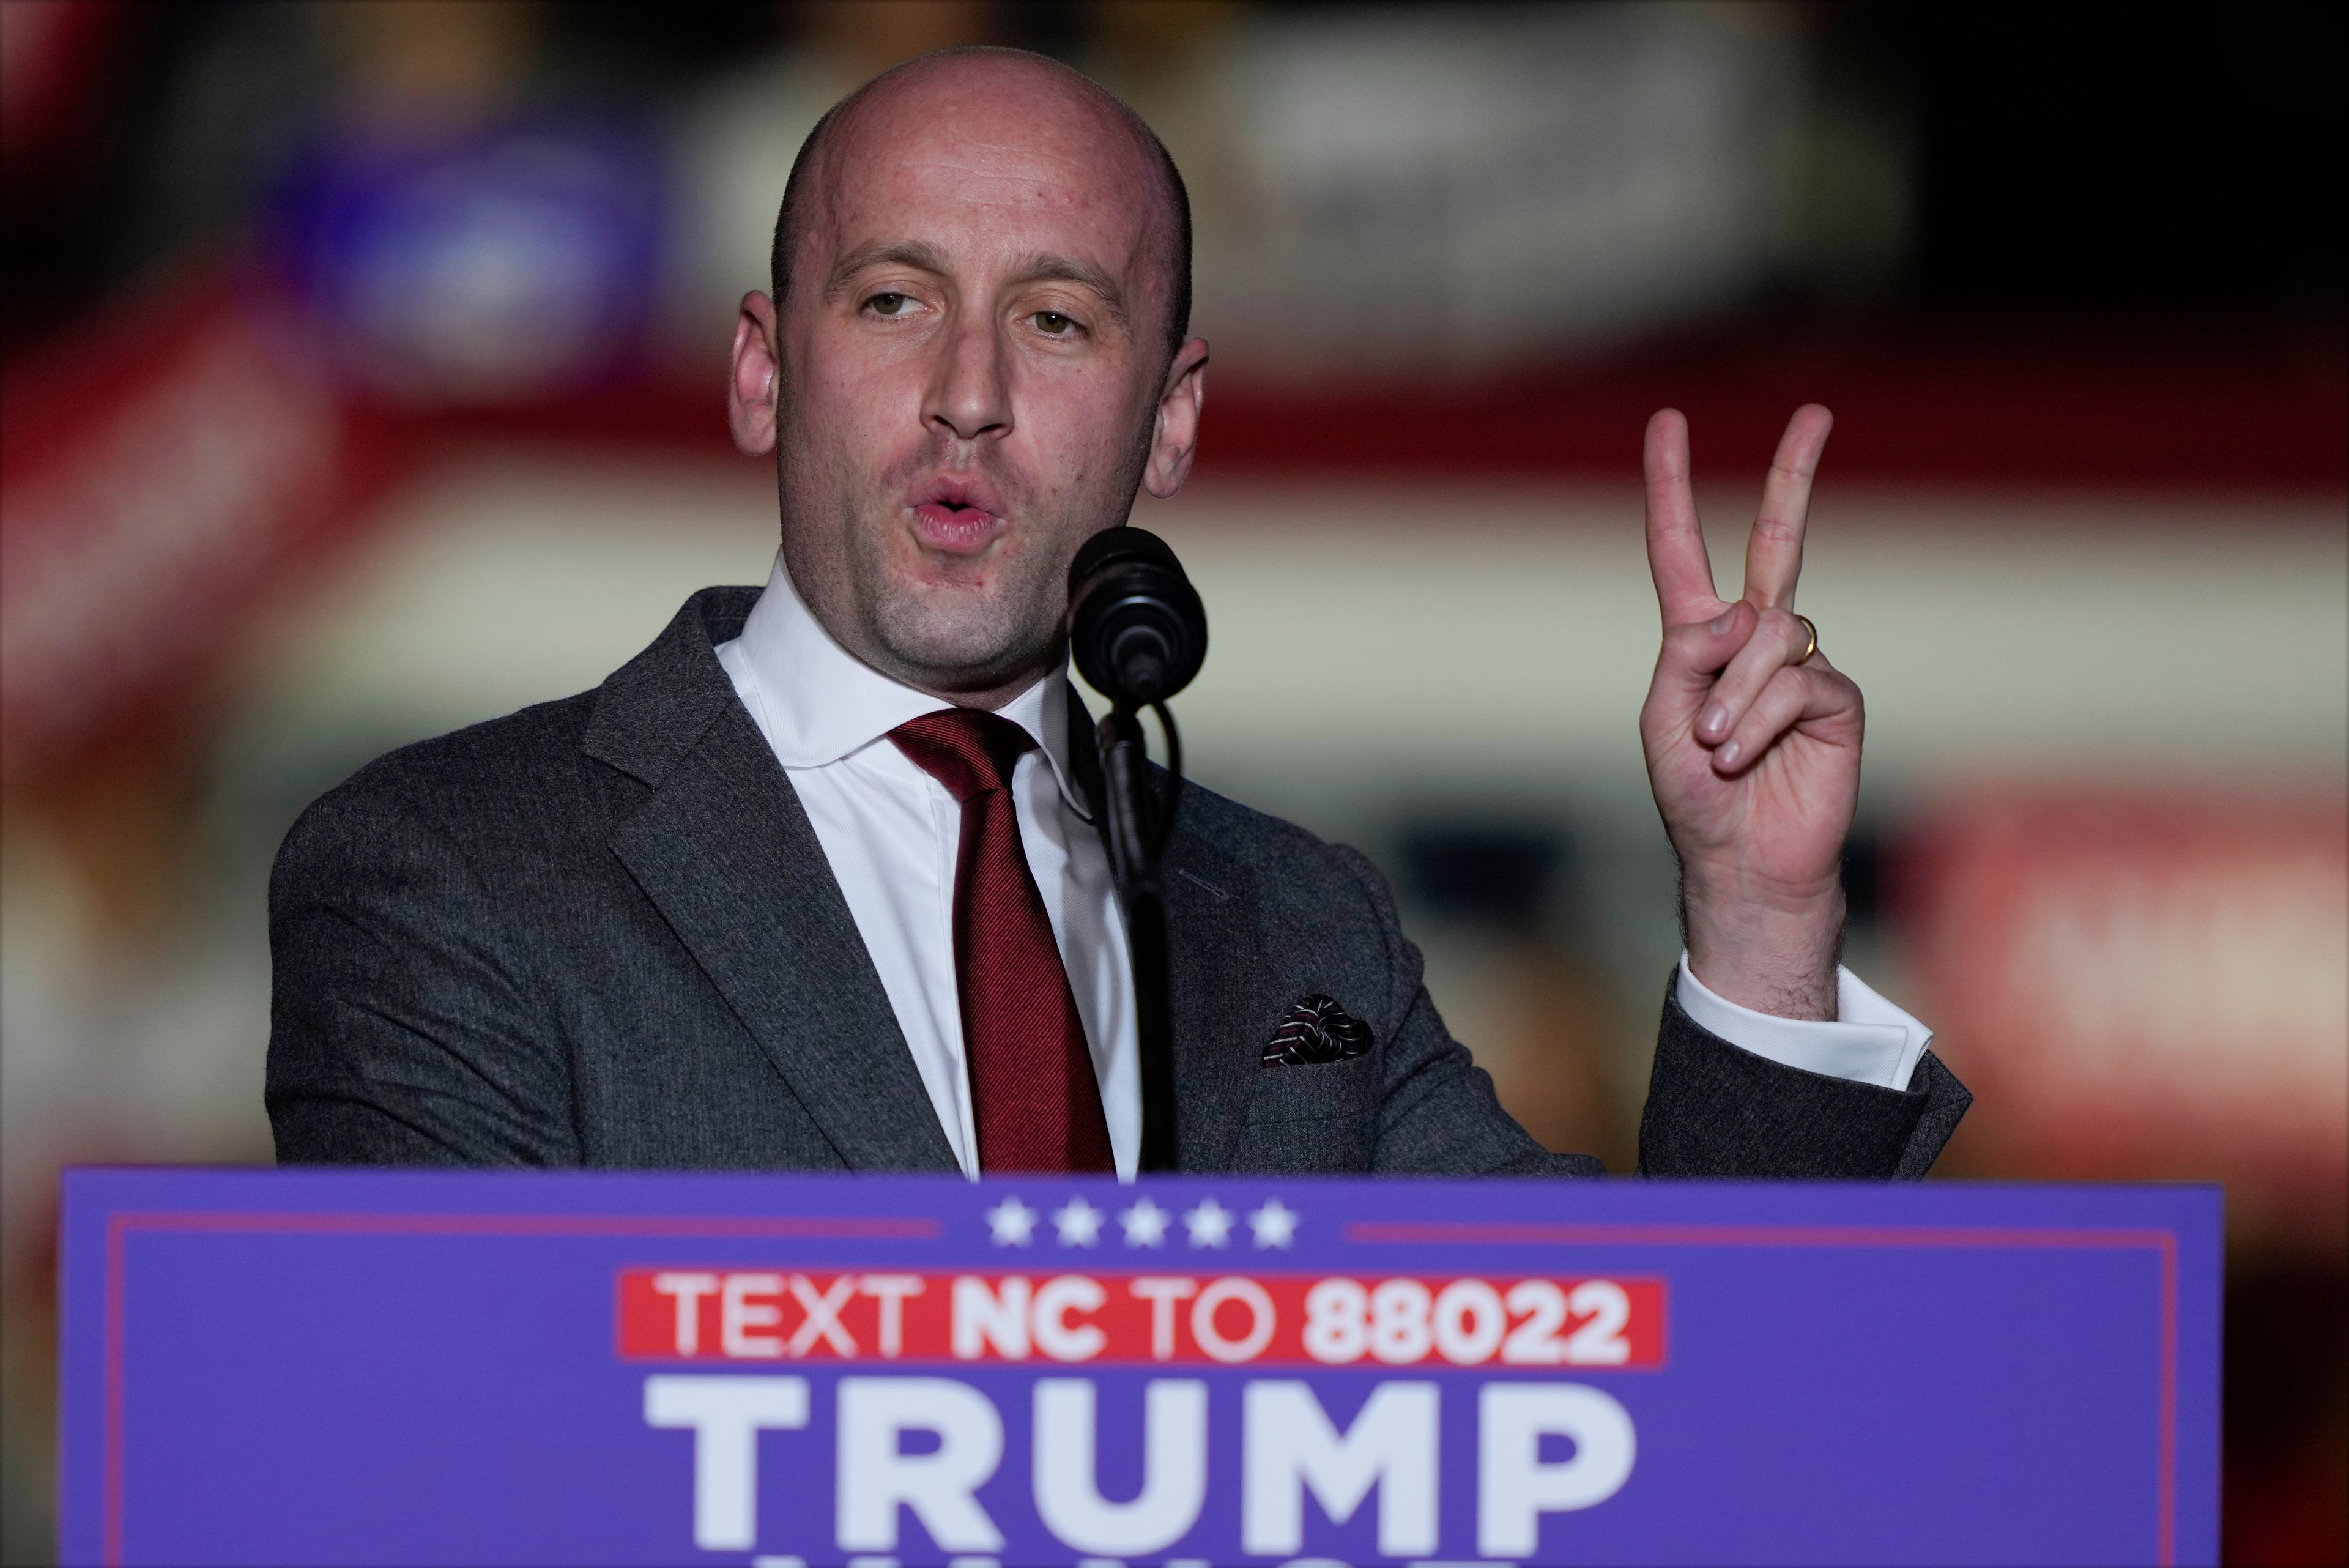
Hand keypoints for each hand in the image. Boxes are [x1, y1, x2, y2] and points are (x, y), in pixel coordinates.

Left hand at [1639, 405, 1862, 1020]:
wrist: (1741, 861)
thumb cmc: (1693, 796)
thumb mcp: (1662, 719)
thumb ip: (1688, 656)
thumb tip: (1744, 612)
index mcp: (1698, 637)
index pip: (1682, 549)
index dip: (1673, 487)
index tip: (1667, 423)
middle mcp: (1755, 639)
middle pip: (1779, 541)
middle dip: (1794, 476)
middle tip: (1815, 412)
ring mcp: (1801, 665)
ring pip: (1771, 633)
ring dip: (1734, 696)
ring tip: (1717, 748)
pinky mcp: (1837, 700)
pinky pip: (1798, 682)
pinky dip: (1761, 718)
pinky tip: (1746, 756)